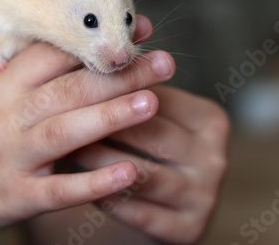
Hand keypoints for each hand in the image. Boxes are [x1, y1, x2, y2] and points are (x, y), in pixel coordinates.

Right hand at [0, 15, 175, 242]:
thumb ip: (23, 69)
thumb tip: (74, 47)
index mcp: (1, 84)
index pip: (54, 53)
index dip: (97, 39)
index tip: (137, 29)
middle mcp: (6, 115)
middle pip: (69, 88)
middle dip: (119, 73)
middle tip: (165, 62)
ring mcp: (10, 157)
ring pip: (65, 131)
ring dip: (111, 116)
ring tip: (153, 102)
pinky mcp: (15, 196)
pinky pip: (58, 190)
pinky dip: (94, 183)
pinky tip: (128, 172)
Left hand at [71, 82, 229, 243]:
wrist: (159, 201)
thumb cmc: (144, 144)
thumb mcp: (147, 113)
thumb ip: (130, 85)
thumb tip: (95, 52)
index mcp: (211, 120)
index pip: (159, 99)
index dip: (114, 91)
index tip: (74, 83)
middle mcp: (216, 157)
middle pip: (151, 135)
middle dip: (104, 125)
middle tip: (61, 116)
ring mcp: (205, 196)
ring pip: (141, 173)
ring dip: (98, 162)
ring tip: (65, 149)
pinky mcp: (189, 230)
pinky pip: (138, 212)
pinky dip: (107, 197)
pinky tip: (81, 187)